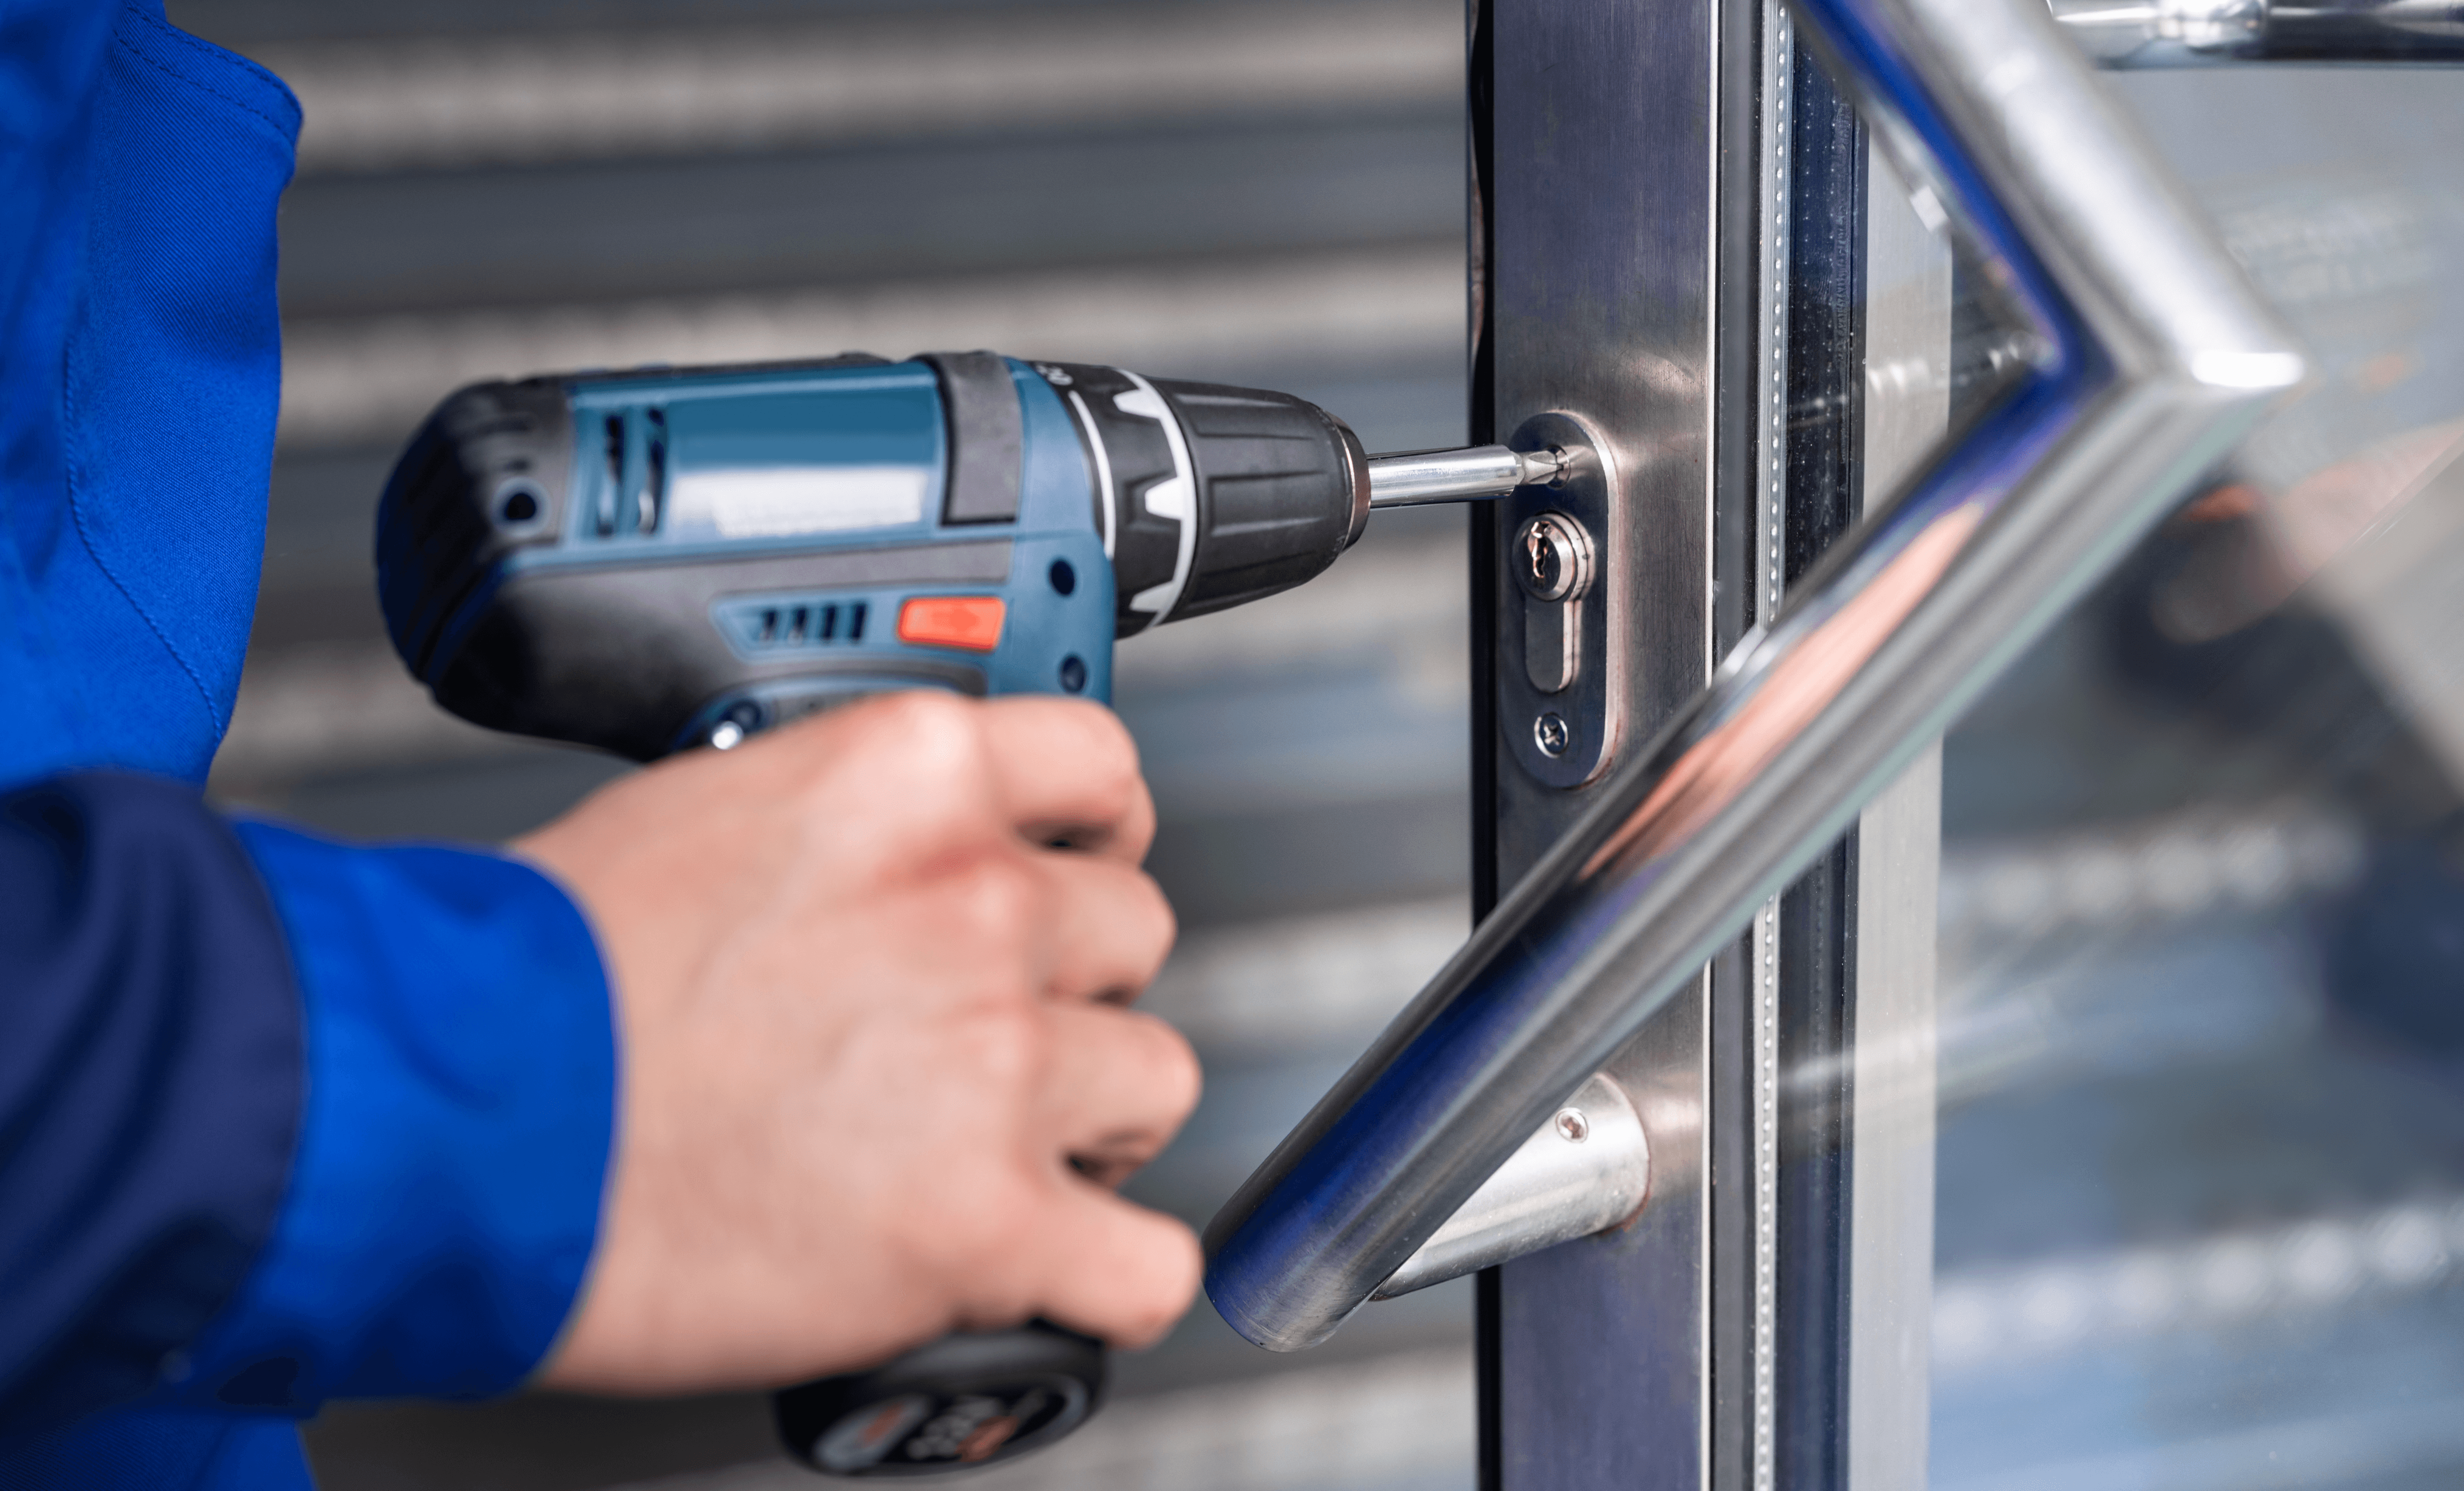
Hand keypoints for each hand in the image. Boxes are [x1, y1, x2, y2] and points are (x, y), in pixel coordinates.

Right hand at [518, 693, 1198, 1394]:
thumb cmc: (540, 978)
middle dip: (1066, 989)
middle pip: (1130, 934)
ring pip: (1152, 1080)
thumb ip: (854, 831)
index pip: (1099, 772)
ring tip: (979, 1151)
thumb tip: (911, 864)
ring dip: (1085, 1121)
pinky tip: (1052, 1266)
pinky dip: (1108, 1274)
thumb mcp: (712, 816)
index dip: (1092, 839)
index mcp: (913, 779)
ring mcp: (998, 1060)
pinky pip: (1145, 1259)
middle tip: (975, 1038)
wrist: (450, 1115)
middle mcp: (978, 902)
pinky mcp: (986, 1219)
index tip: (1073, 875)